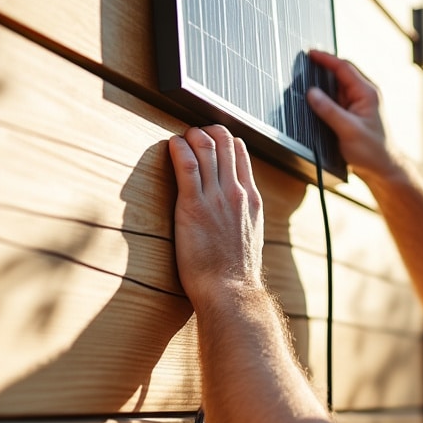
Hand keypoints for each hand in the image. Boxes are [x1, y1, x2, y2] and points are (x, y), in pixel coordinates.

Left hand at [168, 125, 264, 304]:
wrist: (231, 291)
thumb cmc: (235, 275)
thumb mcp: (250, 239)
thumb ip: (243, 218)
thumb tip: (235, 215)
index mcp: (251, 200)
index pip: (241, 153)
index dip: (224, 139)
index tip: (210, 140)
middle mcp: (236, 192)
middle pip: (224, 142)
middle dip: (206, 131)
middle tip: (191, 134)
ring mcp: (216, 197)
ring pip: (206, 146)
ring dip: (190, 135)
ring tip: (179, 139)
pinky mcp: (193, 205)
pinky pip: (186, 163)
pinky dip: (177, 147)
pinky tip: (170, 146)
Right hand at [306, 50, 402, 180]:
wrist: (383, 169)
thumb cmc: (373, 151)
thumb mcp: (348, 130)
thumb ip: (329, 111)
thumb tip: (311, 93)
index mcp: (367, 93)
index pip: (344, 68)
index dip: (326, 59)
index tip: (310, 53)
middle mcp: (364, 95)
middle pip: (340, 74)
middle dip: (322, 69)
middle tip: (303, 65)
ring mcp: (358, 104)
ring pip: (337, 87)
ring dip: (322, 85)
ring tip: (304, 82)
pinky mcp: (353, 114)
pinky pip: (336, 100)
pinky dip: (325, 98)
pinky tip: (314, 101)